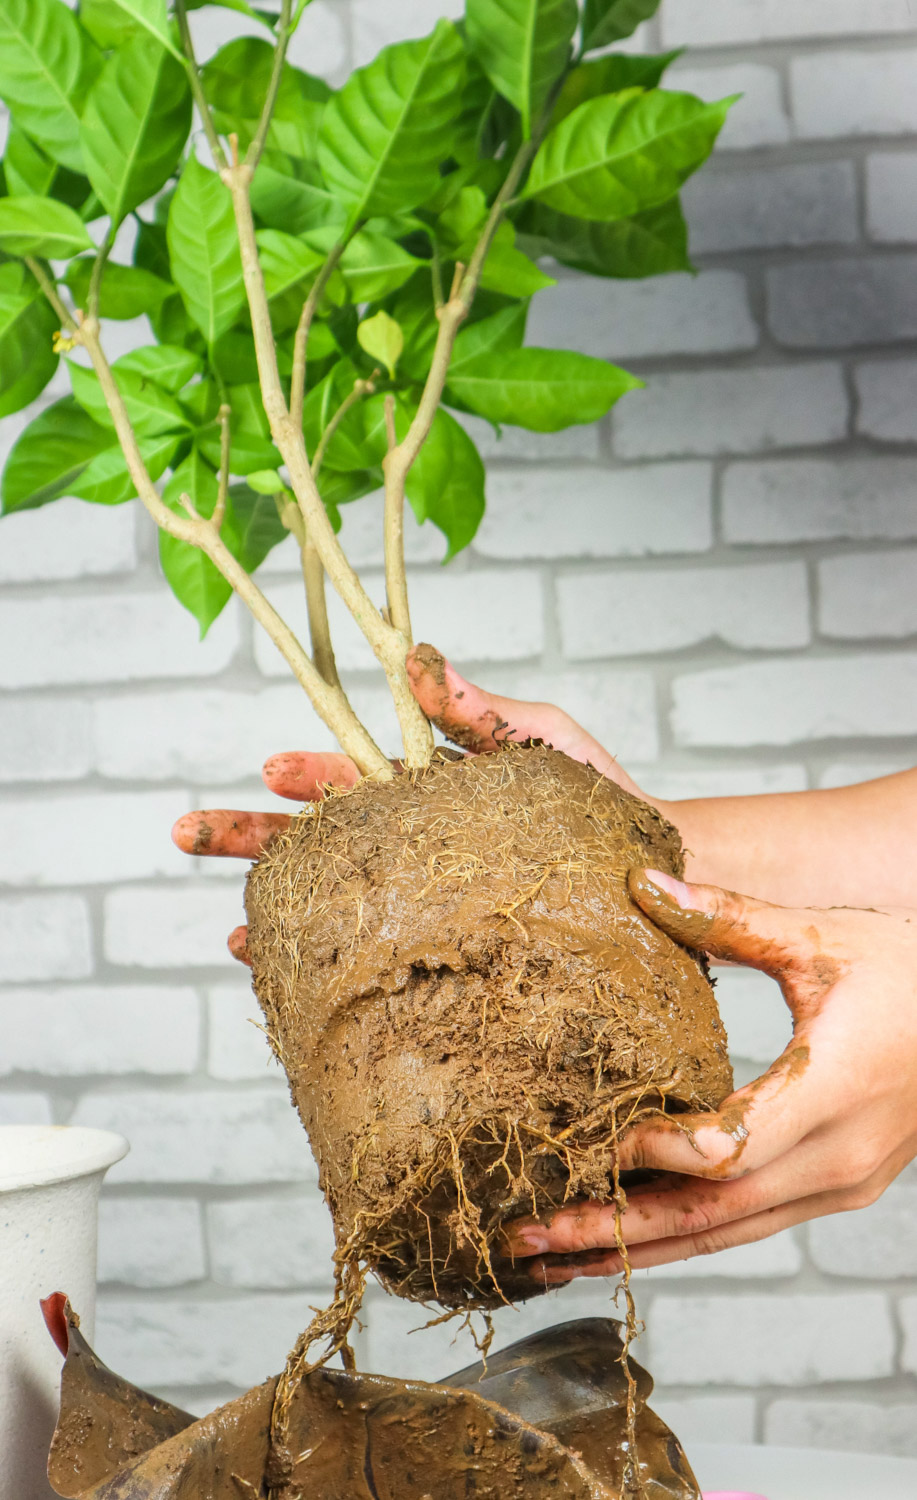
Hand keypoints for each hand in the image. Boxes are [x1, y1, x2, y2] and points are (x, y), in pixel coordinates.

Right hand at [171, 644, 644, 961]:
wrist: (653, 886)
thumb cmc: (601, 806)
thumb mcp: (542, 742)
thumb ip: (479, 709)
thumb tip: (418, 658)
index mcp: (428, 792)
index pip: (350, 777)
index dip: (305, 773)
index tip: (268, 771)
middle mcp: (414, 849)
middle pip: (318, 840)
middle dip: (251, 835)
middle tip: (188, 833)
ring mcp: (422, 903)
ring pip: (329, 902)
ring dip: (275, 908)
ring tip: (234, 927)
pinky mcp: (443, 954)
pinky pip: (368, 960)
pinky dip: (321, 965)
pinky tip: (284, 975)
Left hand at [504, 870, 916, 1280]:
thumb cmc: (910, 970)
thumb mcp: (822, 936)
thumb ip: (730, 915)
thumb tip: (643, 881)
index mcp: (837, 1090)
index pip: (728, 1148)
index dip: (651, 1150)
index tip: (582, 1138)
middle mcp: (839, 1158)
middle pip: (711, 1215)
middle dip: (614, 1227)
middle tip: (526, 1234)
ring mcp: (842, 1184)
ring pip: (726, 1234)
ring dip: (638, 1245)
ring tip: (551, 1255)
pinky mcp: (838, 1188)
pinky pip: (748, 1224)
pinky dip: (684, 1233)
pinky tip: (626, 1233)